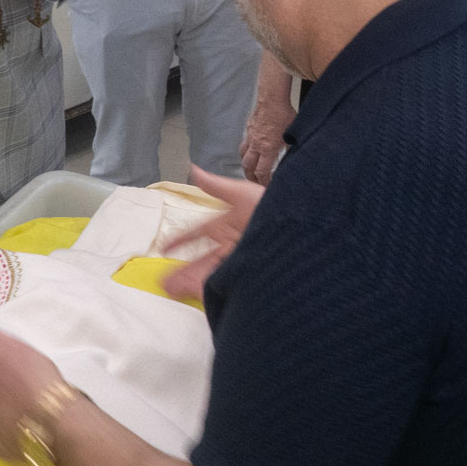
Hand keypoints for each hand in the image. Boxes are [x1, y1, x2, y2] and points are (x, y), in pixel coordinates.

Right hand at [160, 166, 264, 302]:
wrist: (303, 225)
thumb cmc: (275, 205)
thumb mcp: (243, 193)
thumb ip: (217, 186)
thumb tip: (193, 170)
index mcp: (226, 226)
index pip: (198, 234)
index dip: (181, 240)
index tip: (164, 246)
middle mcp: (231, 246)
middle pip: (201, 260)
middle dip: (182, 269)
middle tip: (163, 280)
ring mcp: (240, 261)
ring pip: (210, 274)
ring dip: (190, 282)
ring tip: (171, 290)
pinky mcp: (250, 276)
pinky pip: (226, 285)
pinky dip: (210, 290)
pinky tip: (197, 295)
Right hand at [241, 90, 296, 187]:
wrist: (271, 99)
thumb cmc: (283, 114)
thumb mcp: (291, 134)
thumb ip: (290, 147)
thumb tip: (295, 154)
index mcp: (267, 149)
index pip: (262, 172)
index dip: (264, 181)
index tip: (267, 186)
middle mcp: (256, 145)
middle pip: (248, 167)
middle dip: (251, 177)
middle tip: (255, 182)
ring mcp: (250, 137)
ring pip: (243, 156)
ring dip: (246, 164)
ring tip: (249, 168)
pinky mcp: (249, 129)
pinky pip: (244, 143)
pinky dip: (246, 150)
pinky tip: (251, 149)